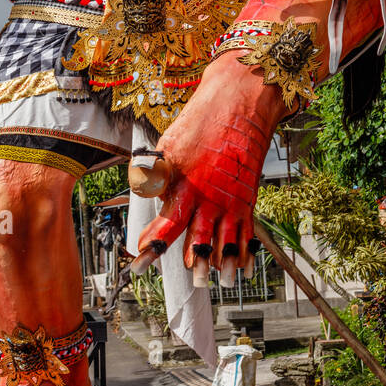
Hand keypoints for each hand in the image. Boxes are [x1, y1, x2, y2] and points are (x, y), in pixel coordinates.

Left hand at [131, 53, 282, 284]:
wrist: (240, 103)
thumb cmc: (200, 124)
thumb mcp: (168, 145)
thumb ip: (154, 172)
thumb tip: (138, 189)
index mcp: (186, 186)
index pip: (166, 225)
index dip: (151, 247)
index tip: (137, 264)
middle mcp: (210, 199)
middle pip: (201, 240)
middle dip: (194, 263)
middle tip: (191, 281)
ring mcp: (231, 201)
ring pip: (227, 242)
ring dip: (222, 264)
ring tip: (222, 282)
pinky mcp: (247, 200)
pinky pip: (248, 234)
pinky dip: (246, 252)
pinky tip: (243, 268)